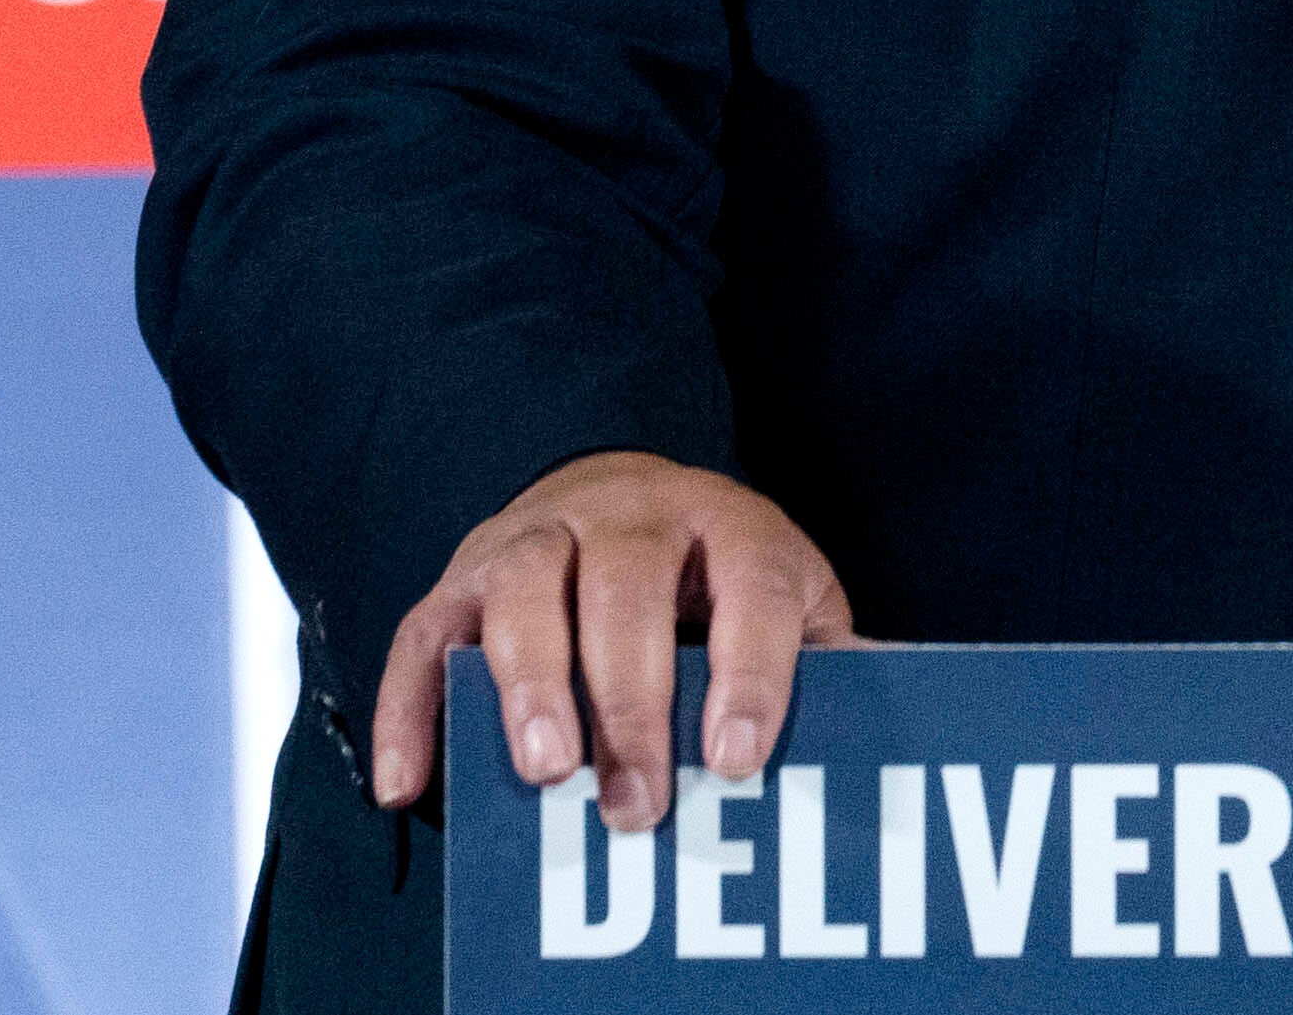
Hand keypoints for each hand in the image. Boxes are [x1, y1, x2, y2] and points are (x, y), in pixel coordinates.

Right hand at [369, 451, 857, 828]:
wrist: (616, 491)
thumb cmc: (713, 572)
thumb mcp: (784, 591)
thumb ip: (823, 650)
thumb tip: (883, 716)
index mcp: (726, 520)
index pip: (749, 584)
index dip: (748, 672)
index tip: (737, 760)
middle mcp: (626, 513)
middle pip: (623, 589)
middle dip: (630, 701)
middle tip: (636, 801)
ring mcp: (536, 537)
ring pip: (524, 590)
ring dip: (530, 684)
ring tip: (547, 771)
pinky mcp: (459, 577)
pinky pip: (422, 636)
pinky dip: (410, 709)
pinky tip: (409, 783)